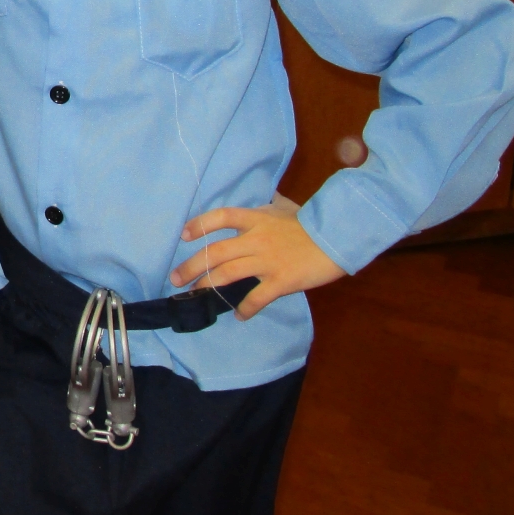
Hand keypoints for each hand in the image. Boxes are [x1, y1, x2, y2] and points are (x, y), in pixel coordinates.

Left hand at [169, 197, 346, 319]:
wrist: (337, 238)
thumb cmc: (310, 223)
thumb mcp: (284, 208)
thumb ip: (267, 207)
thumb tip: (264, 198)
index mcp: (256, 219)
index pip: (221, 217)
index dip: (200, 225)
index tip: (185, 235)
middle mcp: (256, 239)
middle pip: (215, 252)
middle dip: (192, 266)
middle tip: (176, 278)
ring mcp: (267, 261)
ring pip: (227, 274)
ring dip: (206, 285)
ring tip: (194, 294)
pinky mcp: (281, 281)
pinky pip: (256, 297)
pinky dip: (245, 308)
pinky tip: (239, 315)